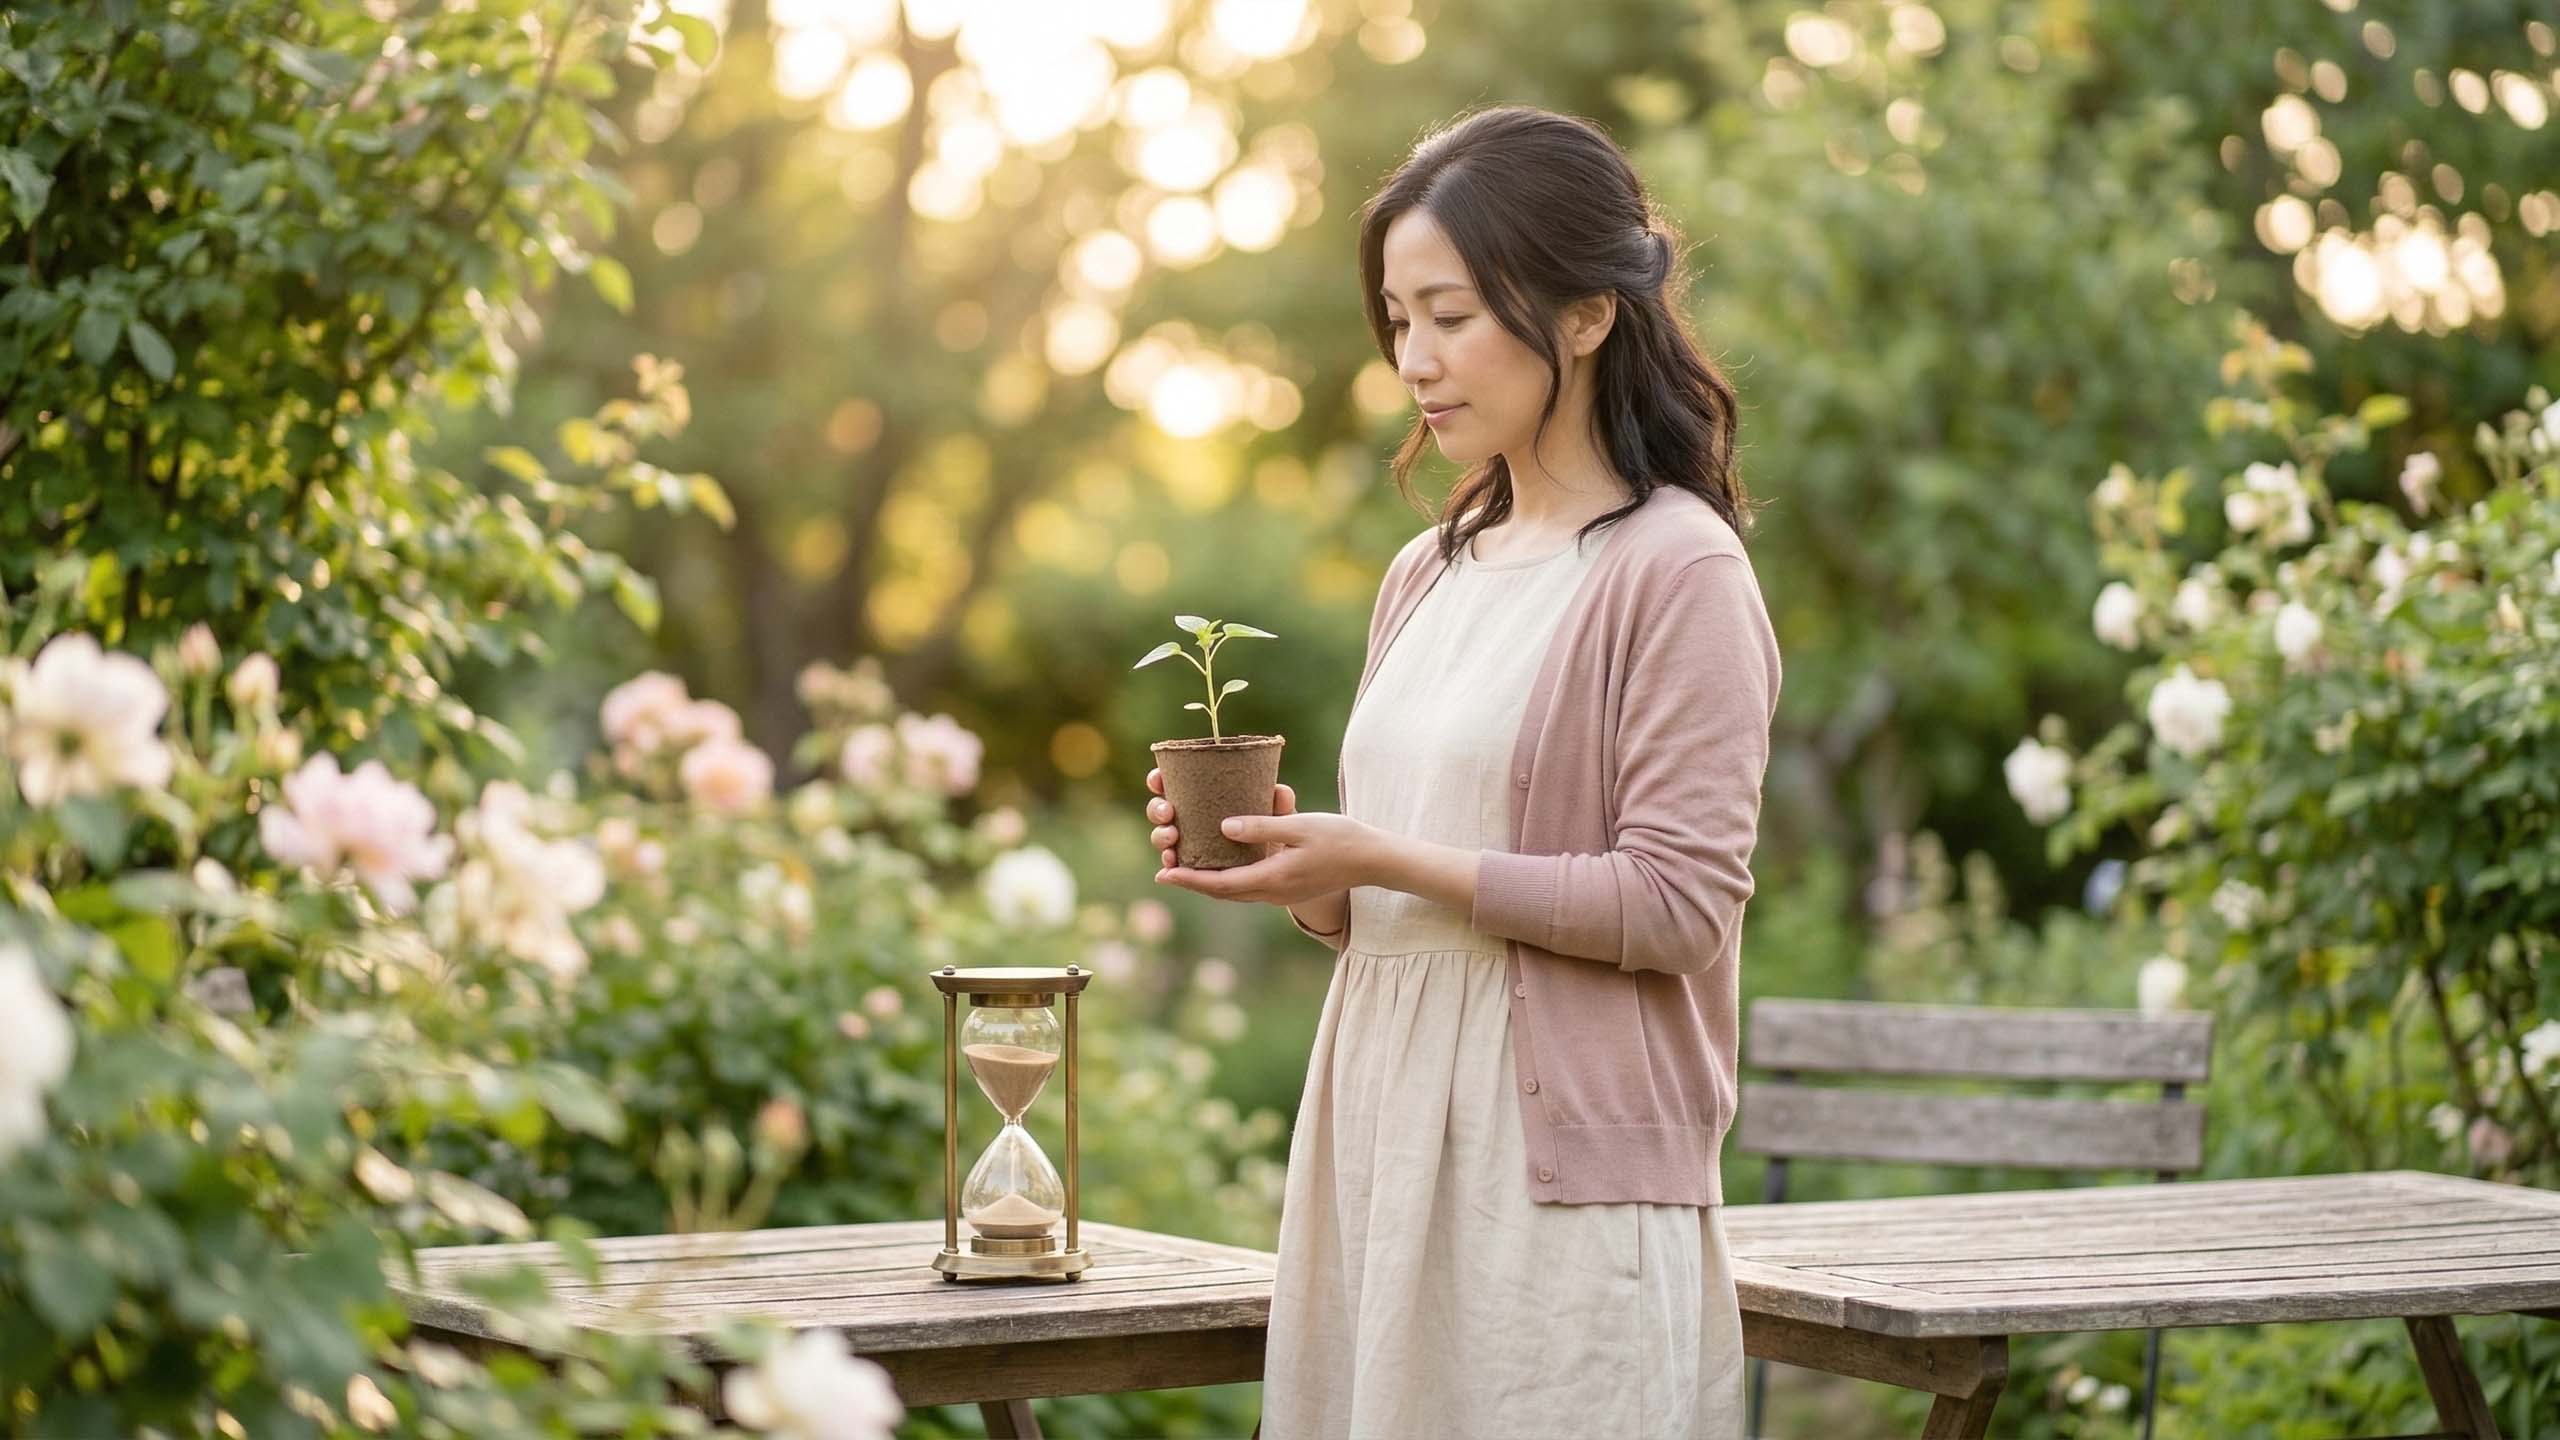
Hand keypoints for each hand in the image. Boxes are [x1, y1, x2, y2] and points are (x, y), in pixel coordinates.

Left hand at [1153, 781, 1374, 907]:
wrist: (1373, 861)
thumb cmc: (1340, 839)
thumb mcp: (1300, 827)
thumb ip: (1262, 826)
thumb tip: (1223, 827)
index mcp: (1271, 879)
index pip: (1219, 884)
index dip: (1188, 880)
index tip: (1163, 874)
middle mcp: (1271, 892)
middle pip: (1222, 892)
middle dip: (1192, 882)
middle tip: (1165, 871)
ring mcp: (1280, 893)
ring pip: (1235, 892)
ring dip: (1208, 882)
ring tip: (1186, 869)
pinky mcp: (1288, 887)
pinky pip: (1249, 886)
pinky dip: (1229, 878)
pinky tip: (1222, 864)